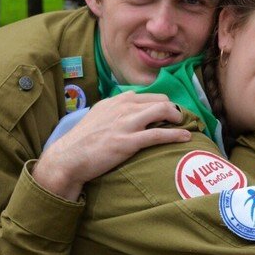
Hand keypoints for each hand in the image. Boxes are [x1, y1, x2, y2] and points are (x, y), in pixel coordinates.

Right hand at [34, 92, 190, 198]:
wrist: (68, 158)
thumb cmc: (83, 142)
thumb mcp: (99, 117)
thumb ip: (115, 112)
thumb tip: (131, 114)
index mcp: (115, 101)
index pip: (147, 95)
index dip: (162, 104)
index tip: (169, 113)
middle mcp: (122, 107)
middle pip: (159, 100)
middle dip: (173, 109)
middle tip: (178, 120)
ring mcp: (126, 124)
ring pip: (162, 111)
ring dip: (177, 117)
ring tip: (184, 125)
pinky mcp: (128, 142)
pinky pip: (158, 134)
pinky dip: (176, 134)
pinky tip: (186, 137)